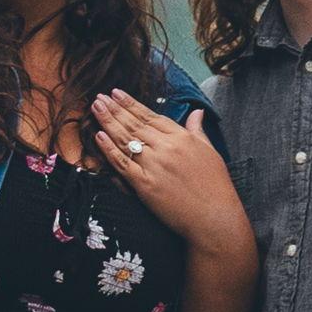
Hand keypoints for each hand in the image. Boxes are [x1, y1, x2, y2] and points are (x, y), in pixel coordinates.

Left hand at [92, 89, 250, 254]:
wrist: (215, 218)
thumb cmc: (216, 187)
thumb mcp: (210, 151)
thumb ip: (198, 130)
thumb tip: (197, 111)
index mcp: (182, 137)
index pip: (151, 116)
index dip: (131, 104)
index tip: (117, 93)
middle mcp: (166, 147)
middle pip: (134, 124)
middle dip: (114, 108)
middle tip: (99, 96)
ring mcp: (154, 165)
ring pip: (125, 139)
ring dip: (108, 122)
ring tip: (95, 108)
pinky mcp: (145, 185)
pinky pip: (122, 163)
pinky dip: (109, 149)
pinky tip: (99, 136)